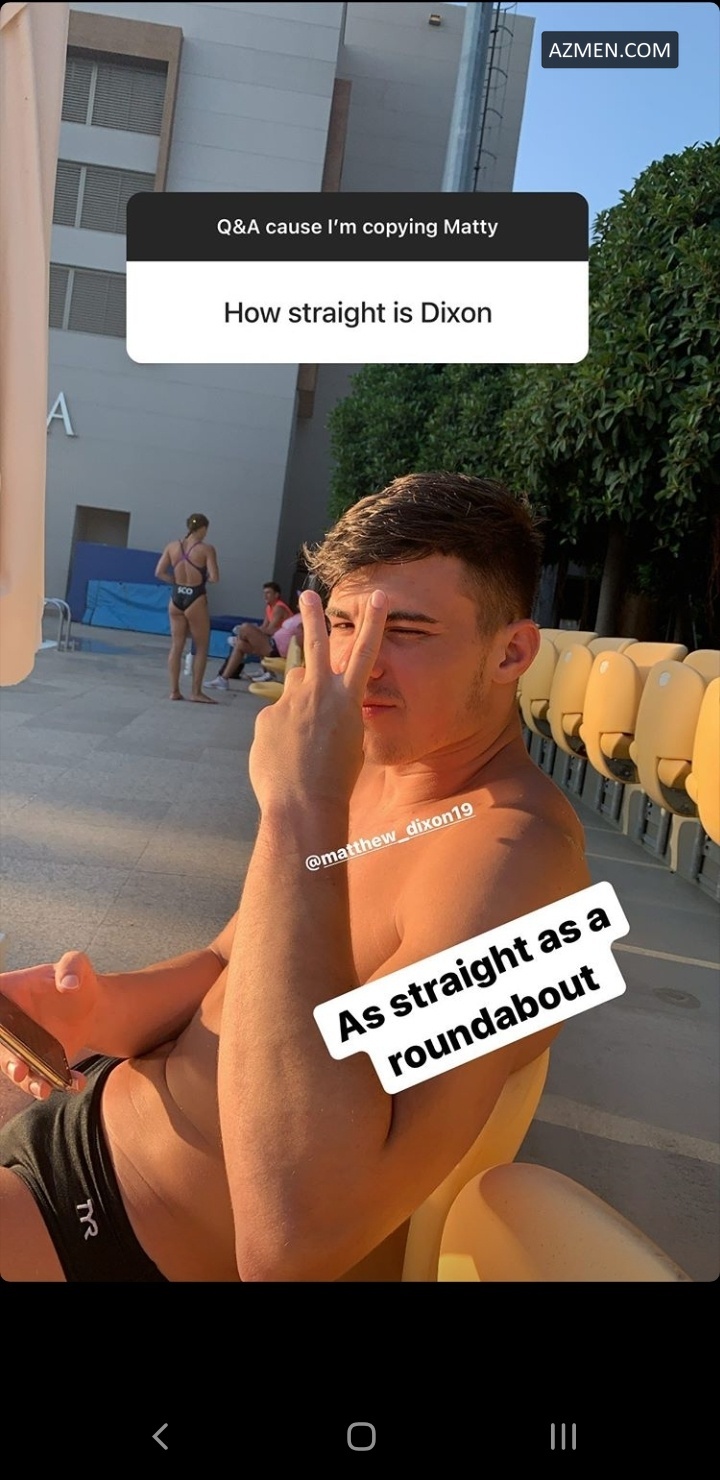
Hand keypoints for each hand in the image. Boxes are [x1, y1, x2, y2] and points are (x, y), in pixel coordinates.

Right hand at [0, 952, 101, 1098]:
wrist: (92, 1005)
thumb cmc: (76, 978)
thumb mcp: (76, 964)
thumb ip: (71, 966)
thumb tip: (69, 983)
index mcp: (8, 993)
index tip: (0, 1036)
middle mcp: (9, 1025)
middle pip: (1, 1045)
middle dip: (7, 1062)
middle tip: (19, 1070)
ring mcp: (23, 1047)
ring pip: (18, 1069)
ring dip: (28, 1082)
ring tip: (43, 1088)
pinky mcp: (41, 1063)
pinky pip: (46, 1078)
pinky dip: (60, 1083)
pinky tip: (75, 1081)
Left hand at [248, 588, 387, 811]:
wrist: (304, 803)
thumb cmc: (336, 781)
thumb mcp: (350, 743)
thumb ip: (335, 717)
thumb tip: (314, 709)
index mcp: (348, 700)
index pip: (364, 653)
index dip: (373, 623)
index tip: (378, 597)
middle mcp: (318, 693)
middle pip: (316, 645)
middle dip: (314, 616)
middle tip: (308, 594)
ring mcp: (289, 702)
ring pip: (294, 685)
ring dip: (299, 696)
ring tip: (302, 732)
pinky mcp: (266, 716)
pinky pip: (276, 719)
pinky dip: (281, 735)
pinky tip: (285, 759)